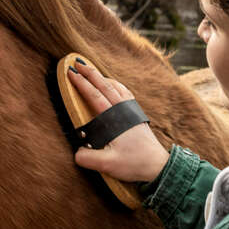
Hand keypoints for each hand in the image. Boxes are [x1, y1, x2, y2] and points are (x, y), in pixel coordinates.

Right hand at [68, 61, 169, 182]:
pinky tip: (111, 86)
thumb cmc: (134, 163)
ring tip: (91, 71)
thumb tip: (76, 152)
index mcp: (115, 118)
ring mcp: (132, 110)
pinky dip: (114, 85)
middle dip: (90, 73)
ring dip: (101, 77)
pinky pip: (124, 93)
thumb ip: (88, 158)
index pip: (95, 95)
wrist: (157, 165)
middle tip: (76, 63)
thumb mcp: (107, 165)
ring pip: (115, 87)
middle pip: (105, 85)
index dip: (81, 84)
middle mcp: (124, 110)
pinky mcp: (136, 115)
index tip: (70, 73)